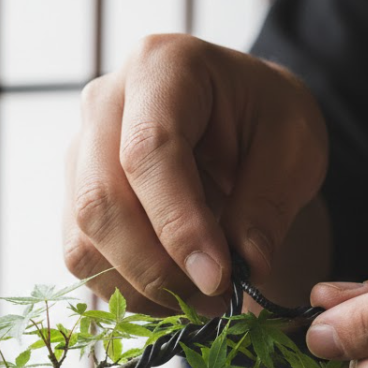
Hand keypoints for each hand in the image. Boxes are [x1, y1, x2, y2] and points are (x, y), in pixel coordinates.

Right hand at [63, 34, 327, 314]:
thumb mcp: (294, 148)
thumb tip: (245, 267)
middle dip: (155, 268)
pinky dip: (127, 291)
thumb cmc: (264, 122)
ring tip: (200, 299)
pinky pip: (84, 261)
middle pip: (101, 202)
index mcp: (162, 68)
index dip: (179, 224)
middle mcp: (103, 105)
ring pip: (84, 242)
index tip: (217, 277)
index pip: (149, 152)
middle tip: (212, 297)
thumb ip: (268, 205)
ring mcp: (79, 155)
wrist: (236, 123)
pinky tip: (172, 292)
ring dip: (142, 288)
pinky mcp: (73, 200)